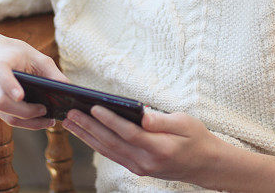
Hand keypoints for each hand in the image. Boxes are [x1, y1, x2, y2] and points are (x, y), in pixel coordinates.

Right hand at [0, 31, 70, 129]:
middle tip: (45, 110)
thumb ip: (49, 70)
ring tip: (48, 120)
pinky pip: (6, 118)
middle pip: (2, 102)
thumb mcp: (31, 53)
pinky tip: (39, 119)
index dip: (10, 86)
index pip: (1, 77)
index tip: (21, 95)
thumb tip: (69, 87)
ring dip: (27, 121)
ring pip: (5, 115)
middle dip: (26, 111)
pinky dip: (23, 121)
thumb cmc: (10, 52)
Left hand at [62, 105, 219, 184]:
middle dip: (89, 127)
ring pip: (108, 151)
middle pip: (112, 143)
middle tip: (70, 113)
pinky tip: (85, 134)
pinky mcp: (137, 168)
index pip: (129, 133)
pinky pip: (112, 155)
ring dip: (87, 136)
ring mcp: (140, 167)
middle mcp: (146, 161)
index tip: (94, 107)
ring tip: (69, 123)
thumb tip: (142, 114)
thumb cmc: (197, 138)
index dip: (110, 120)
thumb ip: (162, 120)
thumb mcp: (185, 123)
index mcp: (160, 148)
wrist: (205, 165)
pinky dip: (97, 144)